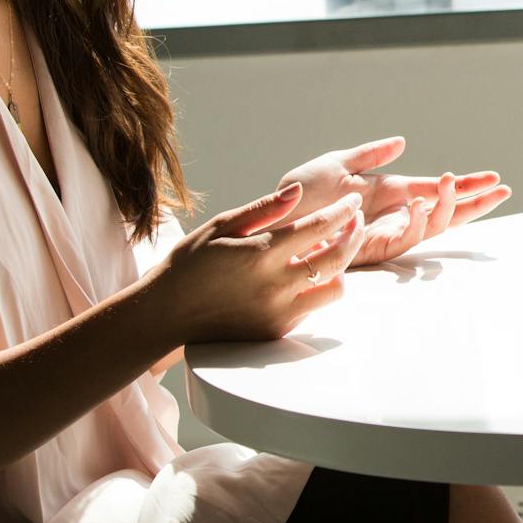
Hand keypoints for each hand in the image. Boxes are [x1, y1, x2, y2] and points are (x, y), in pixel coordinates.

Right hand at [147, 184, 366, 343]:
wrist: (167, 314)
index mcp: (260, 252)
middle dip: (353, 234)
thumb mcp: (220, 227)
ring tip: (332, 250)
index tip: (352, 201)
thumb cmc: (190, 264)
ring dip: (340, 266)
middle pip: (338, 257)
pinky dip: (317, 288)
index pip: (319, 227)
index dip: (343, 211)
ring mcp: (278, 311)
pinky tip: (308, 274)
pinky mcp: (277, 331)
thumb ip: (263, 209)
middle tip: (355, 221)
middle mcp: (274, 284)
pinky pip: (314, 308)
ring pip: (334, 287)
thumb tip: (298, 191)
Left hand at [280, 136, 510, 268]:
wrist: (275, 217)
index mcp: (392, 193)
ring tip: (449, 180)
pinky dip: (415, 222)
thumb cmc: (301, 194)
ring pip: (430, 226)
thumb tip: (403, 142)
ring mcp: (386, 233)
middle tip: (502, 189)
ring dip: (445, 206)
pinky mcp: (372, 248)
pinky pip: (402, 239)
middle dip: (475, 203)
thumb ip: (371, 153)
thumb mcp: (338, 164)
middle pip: (446, 213)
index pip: (438, 191)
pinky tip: (420, 203)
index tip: (496, 178)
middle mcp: (395, 215)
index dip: (467, 186)